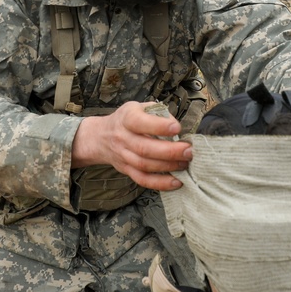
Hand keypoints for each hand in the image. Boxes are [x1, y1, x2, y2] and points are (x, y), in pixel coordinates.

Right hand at [72, 101, 191, 190]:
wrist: (101, 137)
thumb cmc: (127, 120)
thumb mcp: (139, 108)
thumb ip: (157, 113)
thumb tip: (175, 126)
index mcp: (126, 118)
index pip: (140, 122)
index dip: (159, 126)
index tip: (177, 128)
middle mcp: (122, 138)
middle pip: (144, 148)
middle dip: (170, 151)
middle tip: (188, 151)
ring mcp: (123, 156)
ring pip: (145, 165)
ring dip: (168, 166)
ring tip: (185, 163)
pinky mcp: (126, 170)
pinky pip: (143, 180)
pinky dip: (160, 183)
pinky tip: (176, 182)